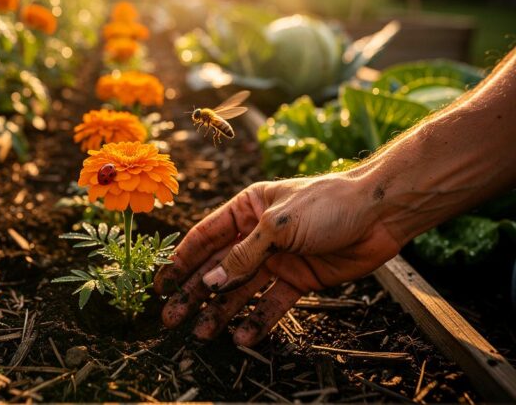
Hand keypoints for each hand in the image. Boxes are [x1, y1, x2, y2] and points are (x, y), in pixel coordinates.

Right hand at [153, 173, 402, 345]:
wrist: (379, 214)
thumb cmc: (326, 203)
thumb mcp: (277, 225)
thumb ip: (243, 255)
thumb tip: (210, 282)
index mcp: (245, 210)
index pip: (205, 238)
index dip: (180, 261)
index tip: (160, 284)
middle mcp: (256, 236)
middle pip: (218, 268)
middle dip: (194, 293)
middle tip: (171, 318)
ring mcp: (277, 259)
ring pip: (241, 290)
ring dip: (220, 311)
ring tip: (201, 334)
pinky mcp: (298, 280)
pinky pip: (272, 303)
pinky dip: (257, 320)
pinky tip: (241, 336)